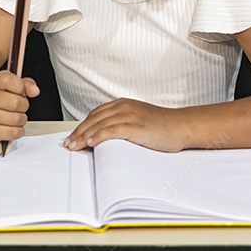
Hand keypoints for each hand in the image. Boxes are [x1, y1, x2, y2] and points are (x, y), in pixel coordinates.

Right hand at [0, 71, 38, 150]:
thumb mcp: (10, 88)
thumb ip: (25, 84)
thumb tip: (34, 90)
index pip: (7, 79)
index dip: (20, 86)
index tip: (22, 91)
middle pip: (15, 102)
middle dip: (24, 106)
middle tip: (20, 107)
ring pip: (16, 119)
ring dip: (22, 119)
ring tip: (15, 117)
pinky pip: (13, 132)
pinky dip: (18, 131)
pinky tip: (12, 127)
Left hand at [63, 98, 186, 152]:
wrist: (181, 126)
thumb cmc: (162, 126)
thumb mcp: (138, 120)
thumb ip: (121, 124)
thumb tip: (103, 138)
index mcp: (123, 104)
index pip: (95, 114)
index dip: (81, 126)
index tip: (72, 136)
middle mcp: (124, 107)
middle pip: (93, 119)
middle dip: (78, 132)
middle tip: (68, 144)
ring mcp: (129, 115)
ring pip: (99, 125)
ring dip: (83, 136)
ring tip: (74, 147)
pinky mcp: (135, 126)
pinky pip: (111, 131)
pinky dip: (98, 136)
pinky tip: (90, 143)